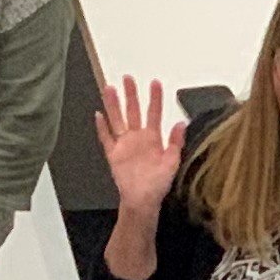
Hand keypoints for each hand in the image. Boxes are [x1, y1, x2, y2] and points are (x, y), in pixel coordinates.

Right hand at [96, 75, 188, 218]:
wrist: (142, 201)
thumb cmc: (158, 185)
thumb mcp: (172, 163)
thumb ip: (176, 143)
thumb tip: (182, 124)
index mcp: (153, 139)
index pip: (154, 113)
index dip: (155, 98)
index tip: (155, 83)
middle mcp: (138, 138)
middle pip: (133, 111)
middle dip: (130, 94)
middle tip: (128, 79)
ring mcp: (124, 144)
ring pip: (117, 119)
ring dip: (113, 105)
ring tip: (109, 89)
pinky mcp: (113, 154)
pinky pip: (106, 138)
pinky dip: (101, 127)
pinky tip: (98, 116)